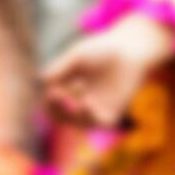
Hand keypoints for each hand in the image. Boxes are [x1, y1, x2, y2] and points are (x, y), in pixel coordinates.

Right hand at [42, 14, 174, 126]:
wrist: (130, 50)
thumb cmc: (101, 50)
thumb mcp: (76, 57)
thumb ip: (60, 69)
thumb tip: (43, 82)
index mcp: (67, 89)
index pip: (51, 104)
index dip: (49, 102)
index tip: (52, 91)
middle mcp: (80, 102)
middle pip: (61, 116)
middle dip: (57, 108)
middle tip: (57, 95)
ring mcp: (96, 109)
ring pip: (77, 122)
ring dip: (72, 113)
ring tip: (76, 94)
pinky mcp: (112, 113)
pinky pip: (98, 124)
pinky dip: (89, 117)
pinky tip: (87, 103)